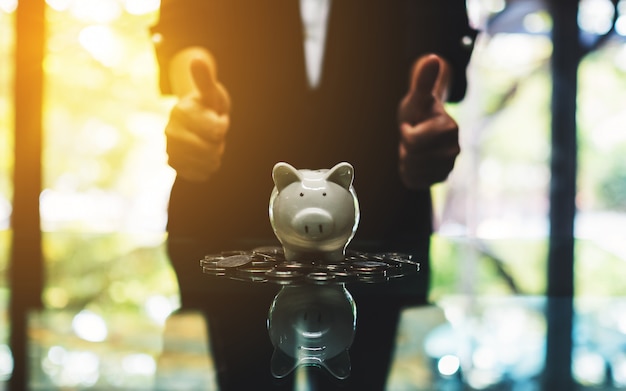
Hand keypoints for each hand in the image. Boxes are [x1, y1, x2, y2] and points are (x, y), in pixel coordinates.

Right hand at [165, 56, 230, 181]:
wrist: (193, 121)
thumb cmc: (205, 105)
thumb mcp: (209, 91)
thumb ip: (204, 78)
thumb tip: (197, 60)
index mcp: (180, 112)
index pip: (216, 131)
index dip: (222, 126)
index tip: (217, 118)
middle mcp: (171, 131)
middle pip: (210, 149)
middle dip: (218, 143)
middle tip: (214, 134)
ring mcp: (170, 149)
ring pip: (206, 163)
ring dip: (214, 156)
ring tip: (209, 144)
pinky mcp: (174, 165)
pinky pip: (200, 174)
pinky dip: (207, 168)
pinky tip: (204, 156)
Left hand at [397, 54, 459, 189]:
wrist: (425, 128)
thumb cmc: (419, 111)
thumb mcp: (417, 97)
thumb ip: (423, 81)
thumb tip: (432, 58)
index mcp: (449, 128)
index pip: (411, 141)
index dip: (405, 132)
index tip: (412, 125)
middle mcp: (454, 149)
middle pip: (411, 157)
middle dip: (406, 146)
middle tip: (413, 137)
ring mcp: (449, 166)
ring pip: (412, 170)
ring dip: (406, 159)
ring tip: (414, 148)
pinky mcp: (441, 179)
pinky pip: (414, 181)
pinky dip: (409, 172)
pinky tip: (415, 161)